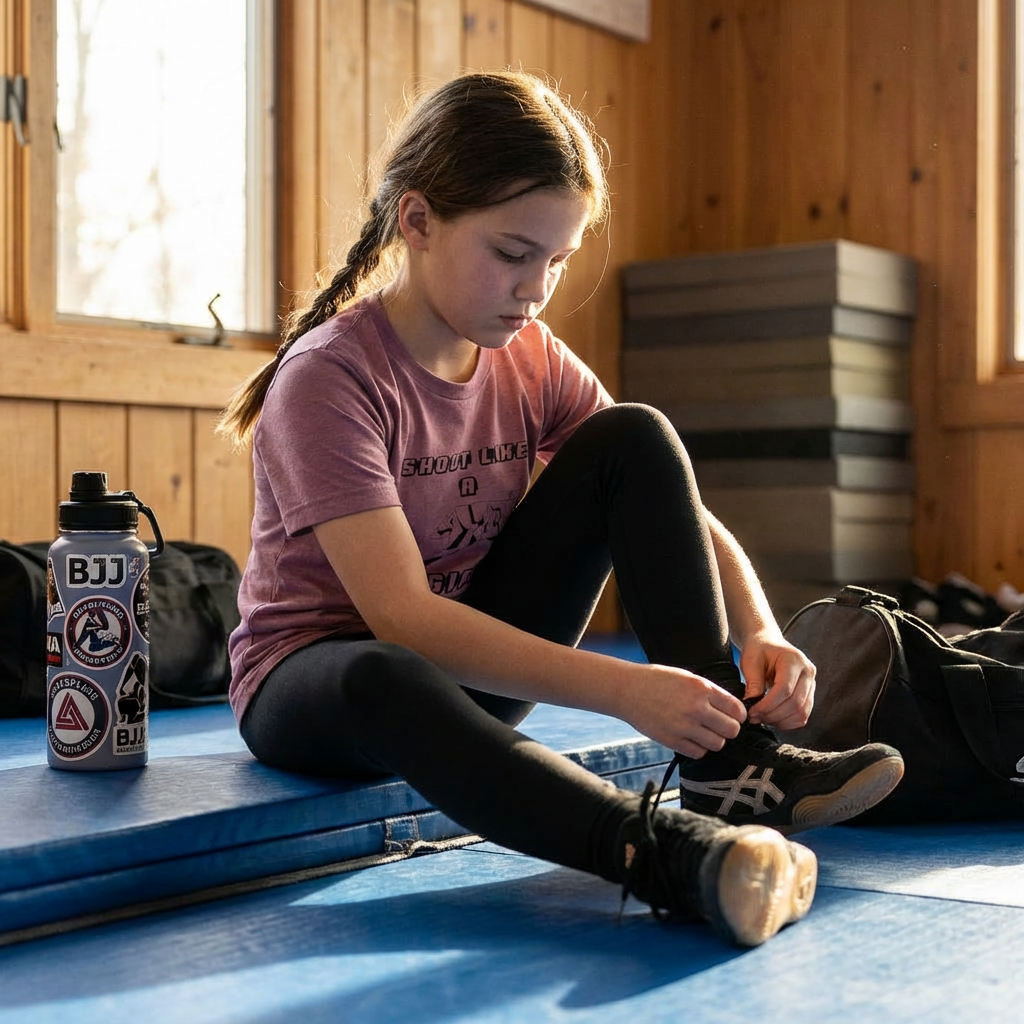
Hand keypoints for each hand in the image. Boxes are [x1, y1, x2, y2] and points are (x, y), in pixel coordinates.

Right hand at [621, 663, 746, 757]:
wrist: (627, 689)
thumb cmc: (656, 680)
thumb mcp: (687, 677)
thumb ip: (709, 692)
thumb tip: (731, 708)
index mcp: (702, 688)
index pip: (737, 709)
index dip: (738, 715)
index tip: (733, 716)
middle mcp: (696, 708)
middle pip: (731, 730)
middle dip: (728, 729)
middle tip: (719, 726)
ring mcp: (684, 726)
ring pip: (717, 744)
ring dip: (713, 740)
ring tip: (704, 732)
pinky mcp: (672, 740)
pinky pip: (698, 753)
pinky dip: (698, 748)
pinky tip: (690, 738)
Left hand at [738, 631, 815, 729]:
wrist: (766, 643)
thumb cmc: (758, 649)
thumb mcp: (750, 661)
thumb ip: (753, 683)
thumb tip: (752, 706)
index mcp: (794, 660)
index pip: (785, 689)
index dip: (768, 705)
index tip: (752, 712)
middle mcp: (807, 672)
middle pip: (795, 703)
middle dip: (773, 715)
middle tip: (755, 717)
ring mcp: (811, 684)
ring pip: (801, 712)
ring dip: (780, 721)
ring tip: (762, 718)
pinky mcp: (809, 694)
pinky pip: (802, 715)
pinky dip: (787, 722)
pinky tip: (772, 718)